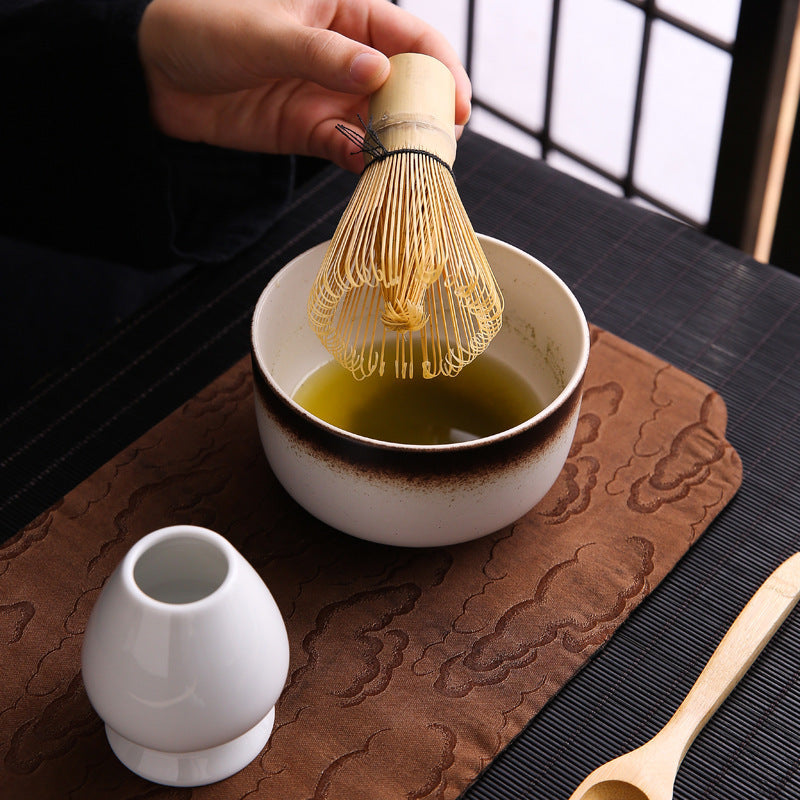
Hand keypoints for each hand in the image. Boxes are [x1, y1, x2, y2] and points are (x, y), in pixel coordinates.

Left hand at [138, 0, 471, 171]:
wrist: (153, 74)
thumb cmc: (202, 26)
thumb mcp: (264, 32)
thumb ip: (322, 56)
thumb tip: (377, 75)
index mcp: (342, 11)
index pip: (407, 36)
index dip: (439, 67)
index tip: (459, 103)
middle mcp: (343, 56)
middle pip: (402, 85)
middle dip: (425, 114)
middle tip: (441, 144)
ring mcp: (327, 96)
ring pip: (378, 121)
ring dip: (396, 144)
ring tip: (411, 165)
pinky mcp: (308, 131)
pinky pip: (346, 147)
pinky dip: (361, 160)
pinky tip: (371, 169)